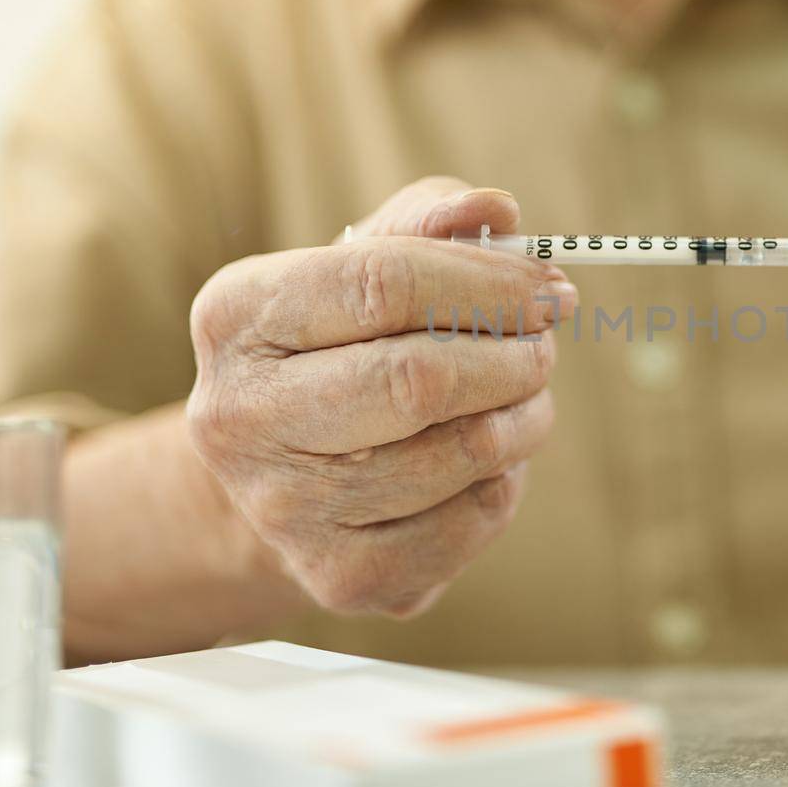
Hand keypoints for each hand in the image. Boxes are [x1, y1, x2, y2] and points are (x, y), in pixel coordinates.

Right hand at [185, 177, 574, 616]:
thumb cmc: (341, 342)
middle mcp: (240, 416)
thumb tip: (496, 210)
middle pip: (417, 380)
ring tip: (522, 397)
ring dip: (523, 419)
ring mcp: (284, 507)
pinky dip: (504, 483)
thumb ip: (432, 223)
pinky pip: (469, 523)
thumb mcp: (369, 261)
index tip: (550, 287)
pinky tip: (487, 460)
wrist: (284, 469)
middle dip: (511, 357)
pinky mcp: (339, 576)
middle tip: (544, 346)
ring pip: (459, 455)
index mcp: (237, 316)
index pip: (382, 283)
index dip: (487, 283)